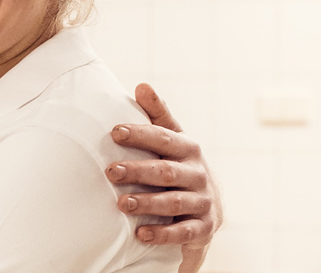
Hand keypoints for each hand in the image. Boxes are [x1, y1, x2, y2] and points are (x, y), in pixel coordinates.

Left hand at [105, 83, 221, 272]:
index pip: (163, 138)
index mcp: (188, 148)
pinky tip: (140, 234)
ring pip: (174, 202)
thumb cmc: (179, 163)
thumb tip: (141, 85)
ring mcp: (203, 201)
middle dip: (137, 171)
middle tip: (110, 171)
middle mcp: (198, 173)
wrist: (210, 205)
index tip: (114, 132)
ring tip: (122, 204)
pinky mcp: (204, 228)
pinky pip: (184, 232)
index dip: (140, 134)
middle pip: (166, 171)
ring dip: (147, 203)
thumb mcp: (172, 138)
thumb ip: (157, 114)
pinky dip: (163, 234)